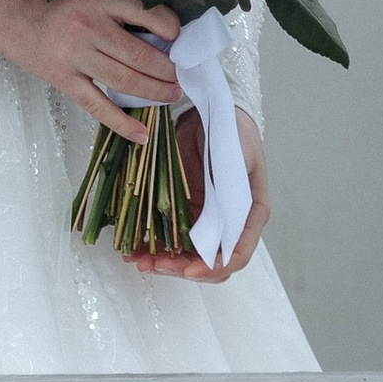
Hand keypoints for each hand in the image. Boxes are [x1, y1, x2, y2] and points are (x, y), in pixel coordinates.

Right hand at [0, 0, 182, 140]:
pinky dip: (123, 123)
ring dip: (155, 92)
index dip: (170, 27)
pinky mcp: (64, 81)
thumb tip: (160, 30)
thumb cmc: (51, 1)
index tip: (179, 37)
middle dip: (168, 69)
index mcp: (98, 0)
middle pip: (140, 55)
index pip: (146, 13)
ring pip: (126, 81)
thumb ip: (118, 6)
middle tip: (181, 74)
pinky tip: (142, 134)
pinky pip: (98, 107)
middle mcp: (89, 28)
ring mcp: (76, 58)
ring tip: (172, 95)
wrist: (6, 16)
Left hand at [133, 109, 269, 285]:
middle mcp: (227, 222)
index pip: (237, 254)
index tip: (190, 271)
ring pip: (184, 254)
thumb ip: (231, 195)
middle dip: (180, 268)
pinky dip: (151, 245)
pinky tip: (133, 249)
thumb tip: (223, 235)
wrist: (211, 110)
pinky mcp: (182, 210)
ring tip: (138, 260)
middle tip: (154, 265)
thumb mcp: (236, 160)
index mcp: (249, 214)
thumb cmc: (232, 132)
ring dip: (161, 261)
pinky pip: (167, 236)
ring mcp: (203, 218)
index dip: (213, 268)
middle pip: (207, 260)